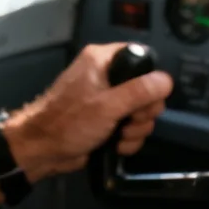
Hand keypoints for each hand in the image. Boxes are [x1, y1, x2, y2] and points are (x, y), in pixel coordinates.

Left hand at [4, 43, 172, 179]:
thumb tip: (167, 79)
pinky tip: (117, 146)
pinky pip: (130, 126)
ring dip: (135, 129)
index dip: (150, 79)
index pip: (141, 58)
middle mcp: (106, 75)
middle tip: (131, 121)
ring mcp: (106, 99)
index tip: (146, 97)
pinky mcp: (106, 120)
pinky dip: (127, 139)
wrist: (42, 150)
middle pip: (146, 89)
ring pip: (140, 112)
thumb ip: (139, 92)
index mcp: (102, 60)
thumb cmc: (69, 122)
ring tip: (119, 137)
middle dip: (143, 112)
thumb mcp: (108, 106)